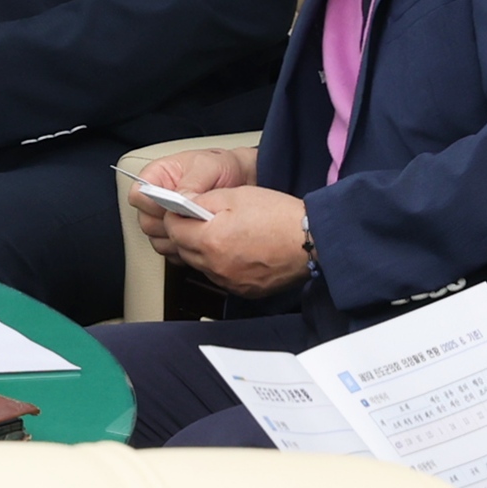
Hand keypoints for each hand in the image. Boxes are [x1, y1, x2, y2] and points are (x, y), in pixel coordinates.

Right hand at [129, 148, 257, 244]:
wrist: (240, 178)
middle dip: (168, 225)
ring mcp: (164, 218)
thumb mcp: (208, 167)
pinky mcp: (174, 233)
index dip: (152, 204)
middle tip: (192, 221)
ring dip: (175, 239)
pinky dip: (182, 249)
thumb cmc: (220, 167)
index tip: (173, 207)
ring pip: (155, 238)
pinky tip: (198, 240)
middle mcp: (155, 199)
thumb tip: (180, 199)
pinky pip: (169, 249)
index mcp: (156, 176)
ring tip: (198, 230)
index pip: (138, 195)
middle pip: (145, 221)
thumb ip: (192, 183)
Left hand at [156, 182, 312, 295]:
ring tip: (222, 235)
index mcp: (211, 241)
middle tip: (199, 221)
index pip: (173, 230)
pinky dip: (221, 265)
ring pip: (202, 266)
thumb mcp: (235, 196)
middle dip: (186, 234)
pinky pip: (221, 278)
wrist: (313, 241)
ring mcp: (231, 282)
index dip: (175, 216)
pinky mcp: (245, 291)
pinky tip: (235, 251)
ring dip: (203, 251)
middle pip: (184, 251)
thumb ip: (202, 202)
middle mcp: (217, 266)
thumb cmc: (280, 217)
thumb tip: (181, 206)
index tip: (179, 211)